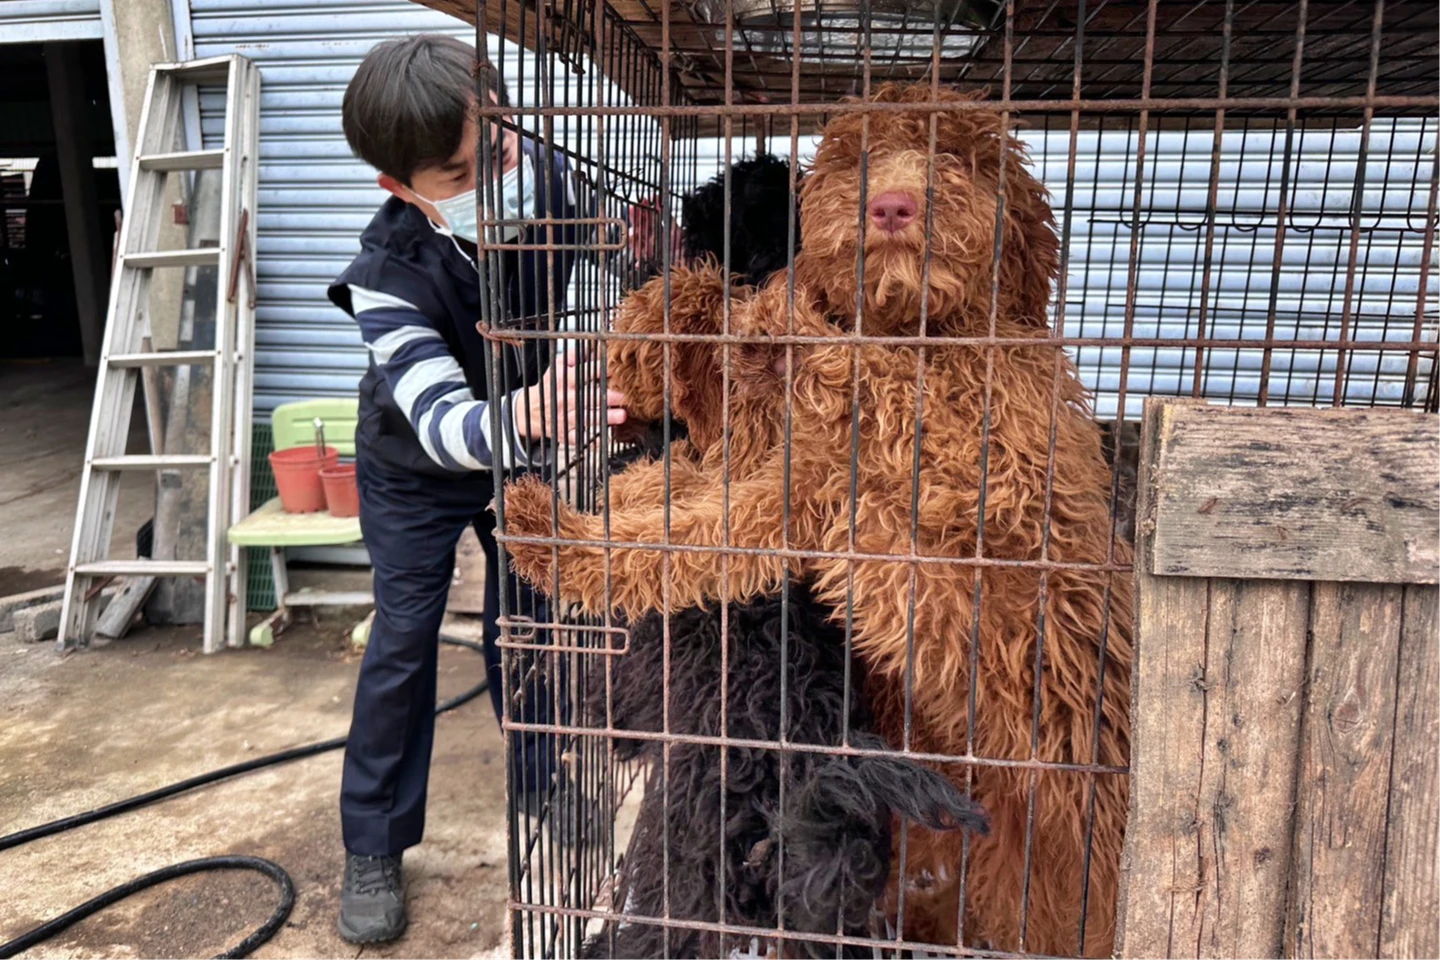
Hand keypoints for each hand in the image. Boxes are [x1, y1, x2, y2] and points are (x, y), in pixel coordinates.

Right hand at [513, 347, 627, 444]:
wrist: (529, 412)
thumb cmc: (550, 387)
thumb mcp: (555, 369)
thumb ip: (570, 357)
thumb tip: (586, 345)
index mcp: (563, 382)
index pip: (582, 375)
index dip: (598, 372)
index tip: (615, 370)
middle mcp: (563, 400)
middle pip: (587, 398)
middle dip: (606, 397)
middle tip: (625, 396)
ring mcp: (564, 419)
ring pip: (586, 418)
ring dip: (604, 418)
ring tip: (622, 416)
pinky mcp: (565, 435)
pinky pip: (578, 438)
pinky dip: (590, 439)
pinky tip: (605, 436)